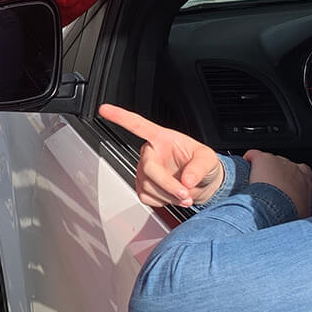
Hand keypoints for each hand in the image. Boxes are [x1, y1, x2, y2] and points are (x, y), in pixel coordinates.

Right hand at [98, 103, 223, 206]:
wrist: (201, 184)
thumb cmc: (202, 165)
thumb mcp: (208, 159)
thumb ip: (199, 167)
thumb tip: (187, 179)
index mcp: (162, 138)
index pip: (137, 125)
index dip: (120, 116)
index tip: (103, 109)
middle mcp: (150, 153)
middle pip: (148, 168)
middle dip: (168, 184)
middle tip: (185, 193)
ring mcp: (144, 171)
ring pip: (148, 186)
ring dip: (169, 195)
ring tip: (185, 195)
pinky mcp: (143, 187)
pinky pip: (147, 198)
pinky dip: (163, 202)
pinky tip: (172, 196)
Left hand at [242, 150, 311, 218]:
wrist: (276, 209)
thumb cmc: (290, 212)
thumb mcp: (303, 213)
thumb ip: (302, 208)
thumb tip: (298, 216)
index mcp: (304, 178)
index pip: (302, 171)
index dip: (291, 177)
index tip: (286, 185)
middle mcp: (292, 166)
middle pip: (283, 165)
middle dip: (275, 174)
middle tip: (268, 189)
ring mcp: (277, 160)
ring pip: (267, 162)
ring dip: (262, 171)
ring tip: (255, 184)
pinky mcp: (262, 159)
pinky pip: (253, 155)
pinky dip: (249, 159)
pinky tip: (245, 167)